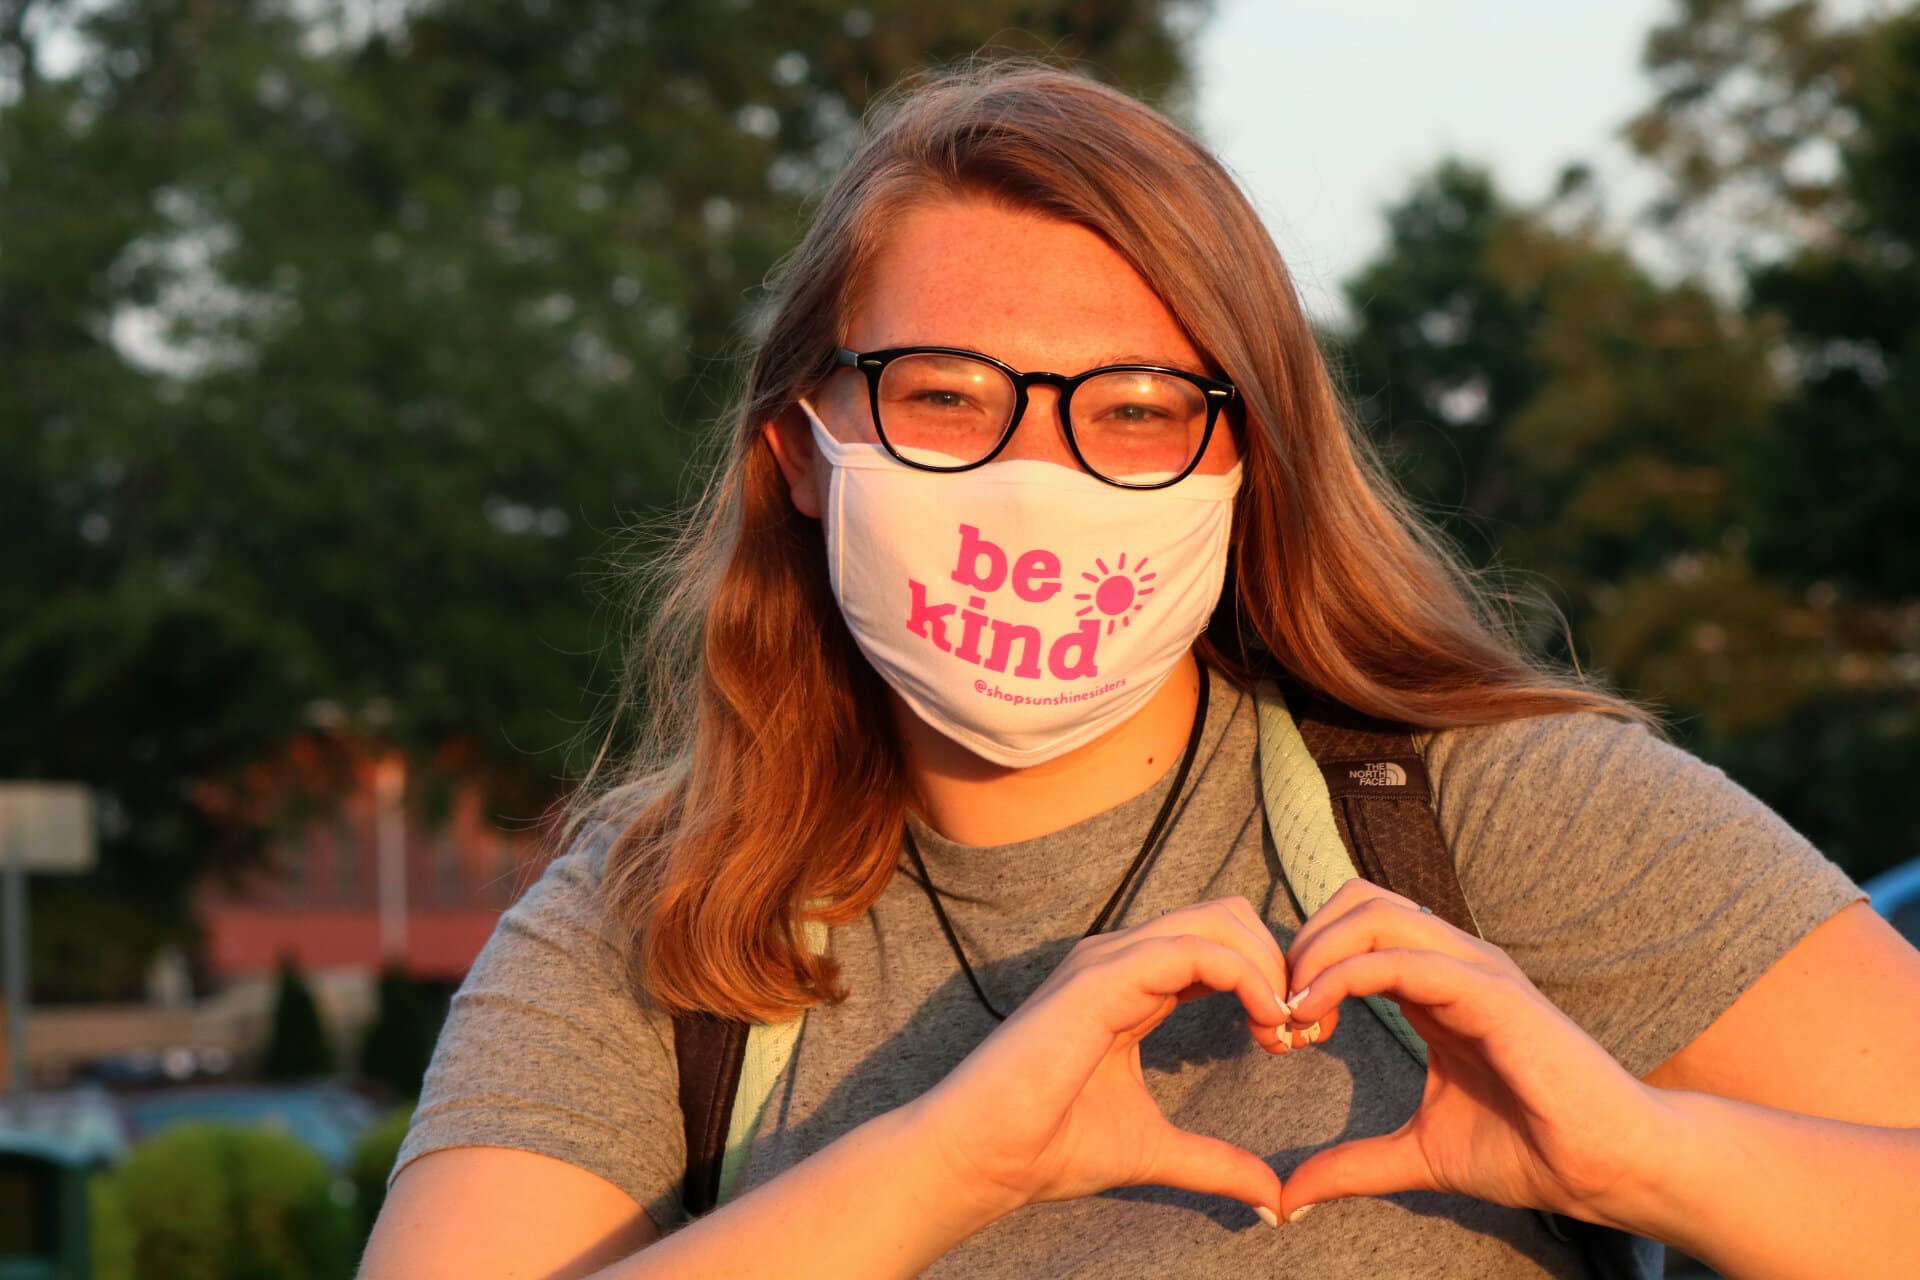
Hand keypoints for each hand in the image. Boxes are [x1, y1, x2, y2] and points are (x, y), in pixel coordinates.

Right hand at [903, 896, 1297, 1225]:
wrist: (985, 1156)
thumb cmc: (1047, 1145)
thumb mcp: (1154, 1150)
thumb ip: (1214, 1162)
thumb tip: (1272, 1199)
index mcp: (1131, 984)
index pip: (1219, 945)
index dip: (1269, 981)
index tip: (1293, 1040)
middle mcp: (1122, 959)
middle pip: (1227, 917)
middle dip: (1278, 965)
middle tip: (1298, 1031)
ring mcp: (1110, 961)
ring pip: (1218, 921)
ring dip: (1268, 969)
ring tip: (1282, 1029)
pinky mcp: (1103, 976)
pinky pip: (1195, 950)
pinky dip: (1245, 977)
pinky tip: (1264, 1023)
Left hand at [1276, 878, 1668, 1226]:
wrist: (1609, 1169)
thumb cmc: (1530, 1150)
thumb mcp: (1417, 1153)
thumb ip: (1352, 1164)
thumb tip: (1287, 1198)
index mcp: (1435, 984)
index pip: (1354, 926)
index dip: (1305, 963)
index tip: (1281, 1028)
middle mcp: (1453, 961)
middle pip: (1355, 901)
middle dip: (1302, 945)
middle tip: (1280, 1012)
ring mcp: (1474, 969)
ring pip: (1373, 915)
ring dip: (1316, 955)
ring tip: (1295, 1014)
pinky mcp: (1492, 992)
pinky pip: (1402, 958)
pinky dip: (1345, 976)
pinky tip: (1317, 1015)